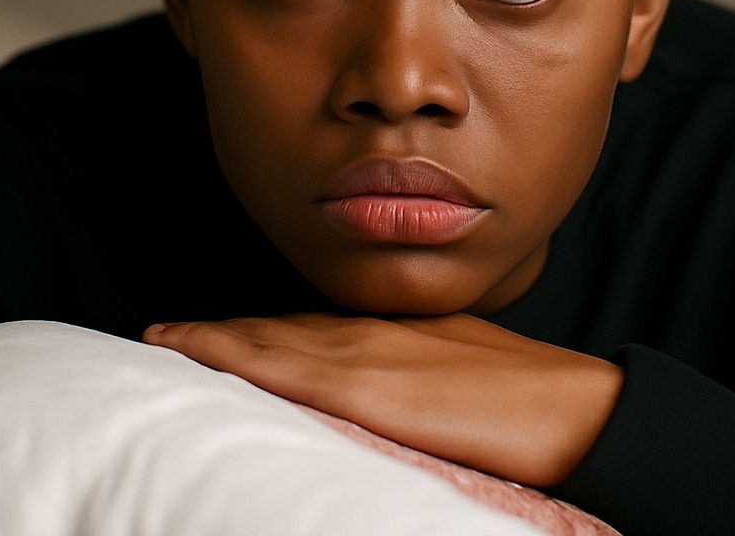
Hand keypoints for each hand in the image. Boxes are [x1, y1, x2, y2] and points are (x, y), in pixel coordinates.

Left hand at [143, 313, 622, 486]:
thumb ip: (411, 368)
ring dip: (214, 340)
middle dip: (220, 333)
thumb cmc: (523, 390)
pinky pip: (278, 369)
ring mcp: (360, 357)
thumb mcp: (457, 364)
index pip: (304, 327)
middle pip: (275, 330)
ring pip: (266, 341)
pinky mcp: (362, 389)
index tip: (213, 331)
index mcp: (388, 332)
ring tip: (166, 339)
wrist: (569, 407)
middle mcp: (364, 334)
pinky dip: (232, 356)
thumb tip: (386, 385)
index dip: (255, 330)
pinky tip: (198, 355)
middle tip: (166, 333)